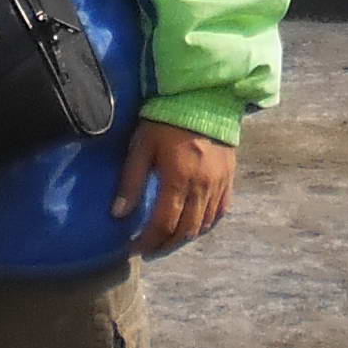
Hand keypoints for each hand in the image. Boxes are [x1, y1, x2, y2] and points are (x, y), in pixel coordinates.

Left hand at [115, 121, 235, 256]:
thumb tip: (118, 214)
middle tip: (149, 250)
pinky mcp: (229, 178)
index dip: (148, 241)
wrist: (204, 97)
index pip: (163, 224)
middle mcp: (202, 187)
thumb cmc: (166, 119)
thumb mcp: (142, 146)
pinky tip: (195, 227)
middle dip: (165, 246)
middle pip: (185, 231)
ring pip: (204, 225)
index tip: (134, 248)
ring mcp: (219, 184)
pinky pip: (220, 211)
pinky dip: (207, 224)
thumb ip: (132, 181)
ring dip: (185, 238)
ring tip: (168, 241)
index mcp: (178, 179)